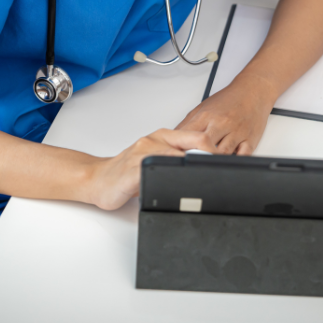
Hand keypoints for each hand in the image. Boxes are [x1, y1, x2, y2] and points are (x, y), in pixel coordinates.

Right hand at [85, 129, 213, 209]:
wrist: (96, 179)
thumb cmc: (126, 172)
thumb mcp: (156, 161)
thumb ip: (177, 160)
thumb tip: (206, 169)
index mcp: (162, 137)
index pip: (196, 137)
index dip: (214, 150)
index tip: (226, 165)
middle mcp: (154, 141)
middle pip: (191, 144)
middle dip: (210, 158)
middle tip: (222, 173)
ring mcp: (142, 154)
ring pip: (175, 156)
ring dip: (193, 167)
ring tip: (206, 178)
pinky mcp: (132, 171)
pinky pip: (154, 171)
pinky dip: (168, 178)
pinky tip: (178, 185)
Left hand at [176, 75, 275, 154]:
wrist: (252, 91)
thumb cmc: (228, 100)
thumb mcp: (203, 107)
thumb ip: (188, 124)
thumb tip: (172, 138)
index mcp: (207, 116)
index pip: (188, 135)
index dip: (180, 148)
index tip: (177, 156)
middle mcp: (221, 124)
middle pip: (205, 145)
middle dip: (196, 156)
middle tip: (192, 164)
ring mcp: (236, 132)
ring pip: (223, 153)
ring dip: (214, 160)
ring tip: (208, 165)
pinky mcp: (250, 139)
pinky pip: (241, 156)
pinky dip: (234, 161)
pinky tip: (228, 163)